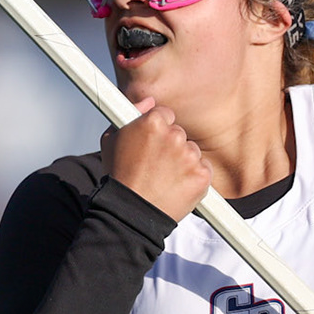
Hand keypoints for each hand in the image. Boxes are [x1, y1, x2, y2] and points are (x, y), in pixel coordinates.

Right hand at [101, 98, 210, 221]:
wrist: (131, 211)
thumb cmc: (119, 175)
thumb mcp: (111, 139)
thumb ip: (130, 114)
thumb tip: (148, 102)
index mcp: (152, 122)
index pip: (165, 115)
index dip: (157, 130)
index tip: (151, 143)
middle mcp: (174, 135)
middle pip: (179, 133)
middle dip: (169, 146)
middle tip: (154, 164)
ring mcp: (190, 156)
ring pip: (191, 152)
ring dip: (181, 162)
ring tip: (162, 177)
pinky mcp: (202, 175)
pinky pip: (203, 169)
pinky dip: (192, 177)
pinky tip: (175, 185)